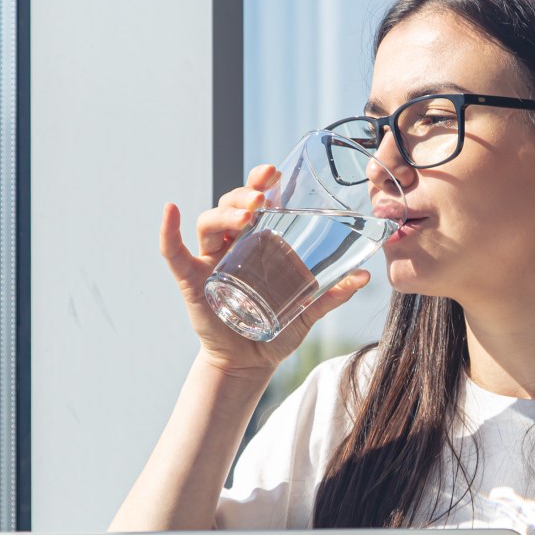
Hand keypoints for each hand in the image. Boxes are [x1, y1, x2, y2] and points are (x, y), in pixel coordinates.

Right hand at [157, 164, 372, 378]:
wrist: (250, 361)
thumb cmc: (276, 328)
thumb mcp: (308, 309)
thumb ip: (332, 293)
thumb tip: (365, 277)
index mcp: (257, 241)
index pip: (255, 202)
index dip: (260, 182)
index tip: (274, 173)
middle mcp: (231, 243)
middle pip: (230, 205)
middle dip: (244, 194)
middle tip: (262, 198)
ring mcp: (210, 260)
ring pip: (209, 222)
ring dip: (224, 213)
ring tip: (246, 216)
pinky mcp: (192, 281)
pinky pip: (174, 252)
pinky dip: (169, 232)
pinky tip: (170, 211)